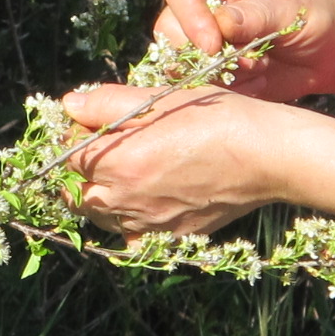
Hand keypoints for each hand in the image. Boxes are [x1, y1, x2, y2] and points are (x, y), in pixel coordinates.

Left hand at [57, 82, 299, 239]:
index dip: (73, 138)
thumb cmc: (216, 118)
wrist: (266, 156)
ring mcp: (148, 224)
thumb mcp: (161, 97)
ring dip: (99, 197)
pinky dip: (128, 223)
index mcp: (120, 161)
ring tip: (123, 171)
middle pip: (75, 194)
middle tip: (101, 149)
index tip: (89, 125)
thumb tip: (69, 106)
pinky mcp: (170, 238)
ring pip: (100, 218)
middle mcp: (127, 200)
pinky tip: (143, 201)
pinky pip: (132, 238)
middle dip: (78, 172)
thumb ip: (107, 103)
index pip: (68, 156)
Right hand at [152, 0, 334, 99]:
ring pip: (179, 64)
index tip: (213, 44)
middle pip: (170, 31)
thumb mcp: (293, 9)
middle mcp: (208, 13)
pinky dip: (214, 95)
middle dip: (191, 53)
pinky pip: (199, 88)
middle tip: (226, 67)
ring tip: (245, 76)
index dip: (189, 18)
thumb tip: (222, 22)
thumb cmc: (319, 15)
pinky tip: (243, 90)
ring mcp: (210, 47)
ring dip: (203, 76)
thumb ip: (257, 15)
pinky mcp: (218, 76)